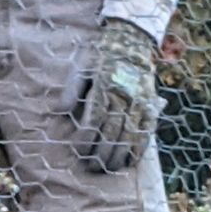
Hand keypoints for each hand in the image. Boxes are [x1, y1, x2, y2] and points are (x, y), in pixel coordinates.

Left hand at [72, 17, 161, 172]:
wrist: (132, 42)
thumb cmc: (100, 57)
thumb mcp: (82, 66)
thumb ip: (71, 90)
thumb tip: (59, 111)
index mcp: (104, 87)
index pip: (95, 120)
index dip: (86, 138)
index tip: (79, 150)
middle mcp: (124, 97)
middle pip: (112, 132)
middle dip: (100, 153)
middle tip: (91, 167)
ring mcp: (139, 103)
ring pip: (129, 136)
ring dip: (118, 156)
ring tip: (107, 169)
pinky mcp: (151, 107)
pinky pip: (146, 132)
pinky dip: (138, 149)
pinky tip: (130, 161)